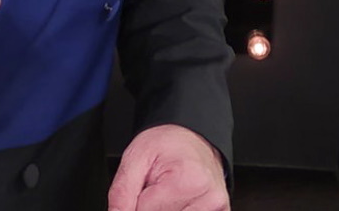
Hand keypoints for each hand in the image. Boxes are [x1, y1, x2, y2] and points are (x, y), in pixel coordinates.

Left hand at [108, 124, 229, 210]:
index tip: (143, 187)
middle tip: (156, 187)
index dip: (136, 202)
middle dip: (152, 206)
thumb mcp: (135, 157)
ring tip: (167, 192)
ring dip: (165, 208)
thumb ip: (122, 193)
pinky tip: (179, 199)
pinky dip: (180, 209)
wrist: (191, 134)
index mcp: (186, 181)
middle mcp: (208, 198)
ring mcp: (217, 208)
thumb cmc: (167, 142)